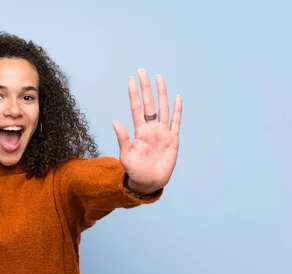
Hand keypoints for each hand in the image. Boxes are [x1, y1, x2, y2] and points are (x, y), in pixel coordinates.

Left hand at [112, 69, 182, 193]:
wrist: (148, 183)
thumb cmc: (135, 172)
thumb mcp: (126, 156)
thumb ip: (122, 138)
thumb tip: (114, 121)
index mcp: (139, 131)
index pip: (137, 108)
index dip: (134, 94)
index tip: (131, 79)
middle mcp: (151, 129)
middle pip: (150, 103)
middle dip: (146, 87)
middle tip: (143, 71)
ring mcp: (162, 133)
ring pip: (163, 108)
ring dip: (161, 94)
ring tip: (159, 78)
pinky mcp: (173, 140)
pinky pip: (176, 122)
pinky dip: (177, 110)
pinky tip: (177, 98)